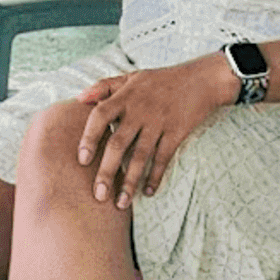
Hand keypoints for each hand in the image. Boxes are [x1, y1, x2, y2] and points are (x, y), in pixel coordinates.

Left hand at [71, 55, 235, 207]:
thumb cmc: (161, 80)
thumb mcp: (131, 77)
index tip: (81, 160)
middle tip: (98, 195)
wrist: (201, 79)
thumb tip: (78, 99)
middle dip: (107, 171)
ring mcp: (159, 122)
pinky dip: (156, 176)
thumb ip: (104, 86)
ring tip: (121, 203)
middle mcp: (140, 110)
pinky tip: (148, 192)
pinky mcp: (176, 132)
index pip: (100, 116)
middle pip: (118, 143)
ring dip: (130, 182)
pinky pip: (163, 158)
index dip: (89, 137)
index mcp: (125, 96)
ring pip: (140, 156)